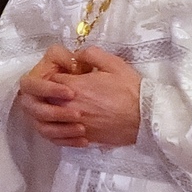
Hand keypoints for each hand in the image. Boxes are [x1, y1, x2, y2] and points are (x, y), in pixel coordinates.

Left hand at [19, 46, 140, 147]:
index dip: (52, 76)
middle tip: (58, 91)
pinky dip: (59, 130)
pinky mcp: (83, 137)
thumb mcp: (114, 64)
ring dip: (51, 113)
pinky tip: (67, 124)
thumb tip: (76, 55)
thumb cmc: (131, 90)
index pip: (48, 80)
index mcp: (75, 86)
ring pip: (48, 120)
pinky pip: (60, 136)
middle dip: (47, 94)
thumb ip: (91, 55)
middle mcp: (70, 106)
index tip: (60, 76)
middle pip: (44, 100)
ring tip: (60, 108)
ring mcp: (75, 124)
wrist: (147, 118)